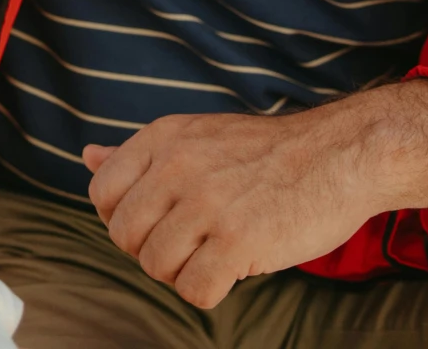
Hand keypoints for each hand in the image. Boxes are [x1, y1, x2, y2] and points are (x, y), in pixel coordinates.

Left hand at [81, 80, 427, 308]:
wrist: (342, 153)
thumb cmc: (267, 153)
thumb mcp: (197, 135)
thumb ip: (140, 153)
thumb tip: (85, 157)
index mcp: (164, 137)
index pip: (102, 193)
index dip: (123, 219)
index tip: (158, 222)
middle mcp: (178, 166)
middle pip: (124, 236)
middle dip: (151, 250)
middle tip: (190, 244)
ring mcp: (208, 203)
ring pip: (156, 267)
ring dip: (183, 272)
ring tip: (214, 254)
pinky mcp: (239, 240)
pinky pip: (194, 290)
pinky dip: (209, 292)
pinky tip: (232, 271)